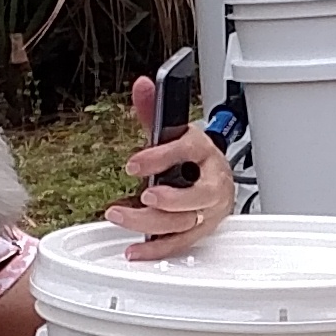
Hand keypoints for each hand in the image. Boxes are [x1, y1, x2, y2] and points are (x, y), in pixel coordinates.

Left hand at [106, 75, 233, 258]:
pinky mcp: (199, 231)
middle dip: (171, 198)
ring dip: (151, 223)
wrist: (214, 178)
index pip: (190, 151)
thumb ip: (154, 111)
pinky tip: (135, 249)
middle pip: (196, 196)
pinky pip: (179, 244)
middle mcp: (212, 184)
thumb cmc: (193, 158)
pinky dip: (156, 248)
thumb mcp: (174, 133)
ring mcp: (208, 211)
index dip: (162, 156)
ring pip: (184, 222)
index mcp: (206, 153)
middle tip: (145, 196)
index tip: (134, 162)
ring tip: (121, 215)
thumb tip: (142, 86)